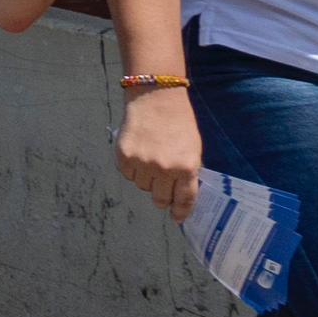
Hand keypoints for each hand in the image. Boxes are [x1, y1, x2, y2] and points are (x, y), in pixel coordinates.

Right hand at [116, 86, 201, 219]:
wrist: (156, 98)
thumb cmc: (179, 123)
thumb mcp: (193, 148)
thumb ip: (188, 172)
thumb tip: (180, 195)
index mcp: (186, 167)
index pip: (184, 199)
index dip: (180, 211)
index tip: (177, 218)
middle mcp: (164, 169)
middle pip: (160, 198)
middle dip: (163, 199)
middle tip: (162, 193)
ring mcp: (142, 163)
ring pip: (142, 187)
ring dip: (147, 180)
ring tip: (151, 161)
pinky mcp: (124, 157)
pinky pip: (128, 175)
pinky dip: (133, 169)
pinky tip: (139, 154)